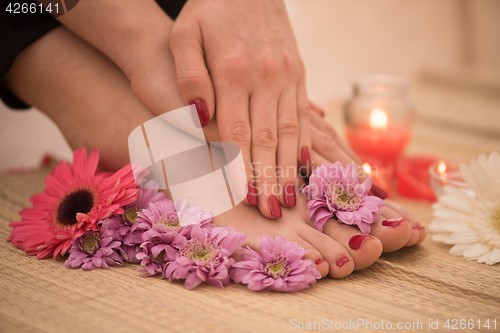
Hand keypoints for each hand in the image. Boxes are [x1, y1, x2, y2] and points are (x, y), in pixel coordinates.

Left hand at [169, 0, 311, 218]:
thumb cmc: (207, 9)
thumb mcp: (184, 33)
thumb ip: (190, 75)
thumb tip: (200, 116)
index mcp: (234, 71)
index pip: (238, 133)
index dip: (242, 170)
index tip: (246, 200)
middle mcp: (265, 76)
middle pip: (268, 139)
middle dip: (270, 179)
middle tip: (273, 213)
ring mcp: (286, 75)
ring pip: (291, 131)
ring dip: (290, 168)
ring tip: (291, 198)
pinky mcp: (298, 72)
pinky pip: (304, 113)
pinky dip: (306, 141)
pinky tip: (306, 164)